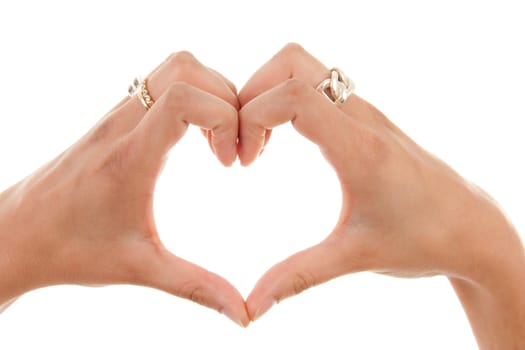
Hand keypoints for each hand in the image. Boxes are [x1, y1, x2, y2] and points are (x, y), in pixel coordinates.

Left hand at [0, 52, 248, 326]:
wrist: (16, 234)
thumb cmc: (70, 250)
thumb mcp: (138, 269)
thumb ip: (196, 287)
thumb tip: (242, 314)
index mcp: (130, 156)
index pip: (185, 98)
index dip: (225, 118)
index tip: (230, 161)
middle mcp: (122, 124)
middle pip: (185, 68)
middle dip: (225, 98)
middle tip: (230, 146)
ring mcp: (115, 115)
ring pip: (172, 66)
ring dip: (208, 91)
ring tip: (217, 138)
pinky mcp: (114, 117)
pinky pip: (159, 82)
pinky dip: (190, 95)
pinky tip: (193, 137)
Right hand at [238, 44, 524, 344]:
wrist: (470, 226)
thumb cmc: (422, 240)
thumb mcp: (356, 258)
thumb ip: (299, 277)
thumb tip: (252, 307)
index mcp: (359, 148)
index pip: (293, 95)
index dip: (251, 116)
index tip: (244, 161)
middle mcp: (362, 118)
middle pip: (291, 62)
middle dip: (250, 94)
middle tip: (242, 142)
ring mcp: (364, 112)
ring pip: (303, 66)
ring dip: (267, 93)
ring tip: (257, 142)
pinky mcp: (364, 117)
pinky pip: (315, 85)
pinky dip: (284, 100)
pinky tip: (281, 140)